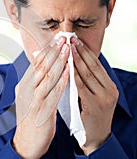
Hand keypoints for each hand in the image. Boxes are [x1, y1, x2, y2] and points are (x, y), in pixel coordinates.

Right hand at [12, 37, 69, 157]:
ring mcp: (32, 99)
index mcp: (23, 85)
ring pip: (46, 76)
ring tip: (67, 48)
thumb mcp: (30, 98)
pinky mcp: (39, 109)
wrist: (25, 142)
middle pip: (40, 66)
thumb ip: (36, 83)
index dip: (46, 51)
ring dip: (57, 61)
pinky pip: (52, 92)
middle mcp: (26, 89)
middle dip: (53, 51)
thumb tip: (41, 67)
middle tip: (63, 38)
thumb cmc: (31, 120)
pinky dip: (60, 80)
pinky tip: (67, 70)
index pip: (35, 65)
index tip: (55, 40)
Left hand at [71, 38, 118, 154]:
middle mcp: (109, 90)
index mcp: (109, 86)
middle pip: (92, 67)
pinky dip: (73, 76)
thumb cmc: (89, 115)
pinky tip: (67, 67)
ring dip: (76, 60)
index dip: (85, 51)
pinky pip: (81, 87)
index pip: (96, 65)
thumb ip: (86, 82)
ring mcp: (104, 98)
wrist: (95, 137)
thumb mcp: (92, 96)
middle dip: (80, 52)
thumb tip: (74, 64)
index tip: (75, 40)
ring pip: (87, 75)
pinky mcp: (95, 105)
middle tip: (71, 39)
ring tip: (68, 48)